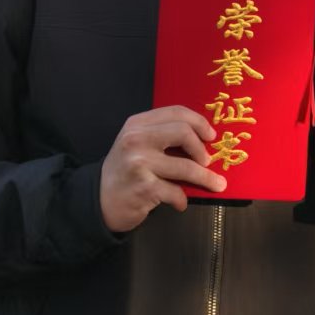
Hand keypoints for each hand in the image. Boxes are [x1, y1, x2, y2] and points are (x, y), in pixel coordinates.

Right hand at [99, 106, 225, 232]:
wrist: (98, 200)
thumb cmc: (125, 172)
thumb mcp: (137, 145)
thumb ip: (162, 136)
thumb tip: (203, 140)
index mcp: (137, 124)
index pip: (176, 112)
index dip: (199, 122)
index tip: (211, 135)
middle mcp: (136, 139)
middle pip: (183, 132)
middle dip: (202, 149)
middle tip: (208, 161)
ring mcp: (139, 163)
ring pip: (186, 166)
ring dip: (206, 178)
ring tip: (216, 185)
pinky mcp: (144, 187)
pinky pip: (176, 191)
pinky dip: (182, 199)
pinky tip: (180, 202)